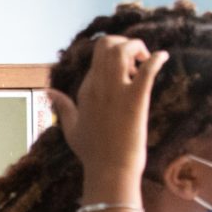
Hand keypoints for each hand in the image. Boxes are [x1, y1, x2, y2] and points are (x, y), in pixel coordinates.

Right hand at [48, 34, 165, 194]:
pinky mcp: (136, 99)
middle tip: (134, 55)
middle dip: (122, 41)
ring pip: (122, 50)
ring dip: (136, 46)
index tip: (125, 69)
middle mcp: (98, 85)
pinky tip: (163, 57)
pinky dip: (156, 59)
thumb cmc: (92, 153)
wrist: (110, 170)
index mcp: (85, 91)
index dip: (110, 58)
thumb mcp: (71, 127)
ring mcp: (116, 91)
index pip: (96, 59)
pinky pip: (147, 70)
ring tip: (145, 58)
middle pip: (106, 45)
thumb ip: (61, 106)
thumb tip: (48, 91)